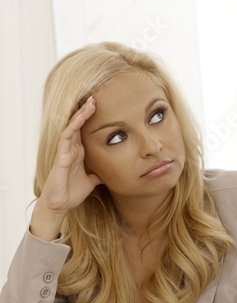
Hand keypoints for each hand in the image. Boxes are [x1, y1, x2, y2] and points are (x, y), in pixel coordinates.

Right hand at [31, 97, 102, 239]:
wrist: (60, 205)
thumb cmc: (71, 193)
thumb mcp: (91, 182)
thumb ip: (98, 175)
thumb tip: (110, 173)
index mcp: (78, 153)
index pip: (84, 131)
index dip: (91, 119)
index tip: (101, 108)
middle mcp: (71, 149)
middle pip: (77, 125)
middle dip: (85, 111)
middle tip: (95, 97)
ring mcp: (65, 151)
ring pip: (71, 127)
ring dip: (80, 114)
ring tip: (90, 102)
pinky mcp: (60, 156)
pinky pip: (66, 137)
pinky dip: (72, 126)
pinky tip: (80, 117)